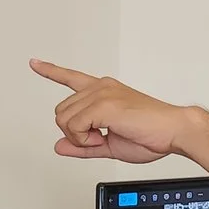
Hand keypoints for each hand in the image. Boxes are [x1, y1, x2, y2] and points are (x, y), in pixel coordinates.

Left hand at [32, 60, 197, 162]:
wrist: (174, 131)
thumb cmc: (150, 135)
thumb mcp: (109, 144)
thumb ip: (82, 144)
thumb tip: (60, 146)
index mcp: (104, 91)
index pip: (71, 78)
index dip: (50, 71)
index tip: (35, 62)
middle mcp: (100, 88)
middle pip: (61, 113)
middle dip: (75, 133)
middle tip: (98, 140)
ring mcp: (101, 94)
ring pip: (64, 120)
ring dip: (80, 137)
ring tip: (104, 138)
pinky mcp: (104, 104)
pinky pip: (74, 127)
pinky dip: (84, 140)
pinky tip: (102, 137)